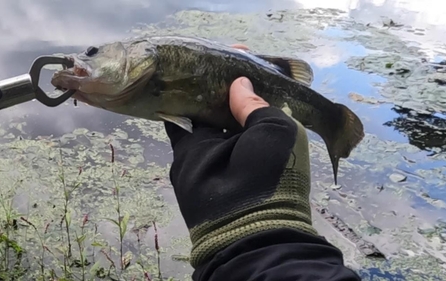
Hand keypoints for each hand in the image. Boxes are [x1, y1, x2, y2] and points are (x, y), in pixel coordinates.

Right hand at [164, 48, 315, 268]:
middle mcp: (240, 132)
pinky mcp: (189, 150)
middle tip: (207, 53)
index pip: (257, 93)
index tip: (237, 53)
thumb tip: (239, 82)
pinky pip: (179, 123)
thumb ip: (257, 103)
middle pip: (227, 97)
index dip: (248, 74)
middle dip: (218, 77)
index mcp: (268, 128)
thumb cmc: (271, 172)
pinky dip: (173, 105)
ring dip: (195, 88)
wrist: (241, 221)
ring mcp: (213, 141)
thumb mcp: (277, 130)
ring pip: (202, 107)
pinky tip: (168, 84)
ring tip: (187, 62)